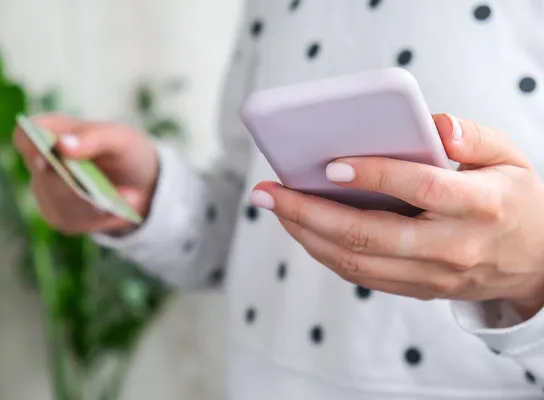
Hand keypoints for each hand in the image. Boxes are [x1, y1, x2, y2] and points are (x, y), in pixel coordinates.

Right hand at [14, 114, 158, 234]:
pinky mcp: (62, 217)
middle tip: (102, 194)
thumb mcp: (120, 138)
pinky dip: (103, 217)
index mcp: (52, 132)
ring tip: (129, 197)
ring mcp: (48, 193)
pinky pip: (75, 222)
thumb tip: (62, 146)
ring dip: (95, 205)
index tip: (46, 159)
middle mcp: (43, 163)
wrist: (144, 183)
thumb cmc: (125, 151)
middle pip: (44, 178)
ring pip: (60, 205)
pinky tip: (122, 209)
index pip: (25, 135)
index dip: (30, 146)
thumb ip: (93, 137)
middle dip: (74, 187)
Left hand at [250, 114, 543, 319]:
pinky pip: (361, 275)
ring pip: (356, 261)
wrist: (535, 262)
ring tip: (274, 207)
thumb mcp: (509, 156)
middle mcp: (452, 247)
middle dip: (309, 213)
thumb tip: (433, 125)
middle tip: (268, 192)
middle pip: (369, 235)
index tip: (330, 164)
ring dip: (306, 234)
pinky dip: (324, 252)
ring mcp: (432, 275)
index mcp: (479, 205)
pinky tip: (300, 227)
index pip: (420, 189)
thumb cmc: (513, 198)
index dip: (374, 176)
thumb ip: (473, 137)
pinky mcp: (417, 289)